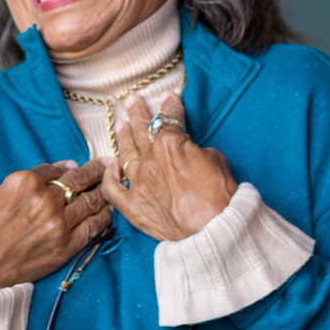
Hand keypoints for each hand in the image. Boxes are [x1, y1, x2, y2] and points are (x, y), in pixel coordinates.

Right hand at [0, 158, 111, 290]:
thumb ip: (21, 185)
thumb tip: (49, 174)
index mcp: (24, 181)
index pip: (55, 169)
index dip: (67, 167)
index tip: (75, 167)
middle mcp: (44, 198)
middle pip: (78, 179)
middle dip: (95, 170)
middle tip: (107, 163)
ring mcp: (58, 223)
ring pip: (90, 200)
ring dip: (103, 190)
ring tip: (112, 184)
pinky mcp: (65, 246)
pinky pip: (92, 226)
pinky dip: (103, 216)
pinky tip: (108, 211)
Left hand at [104, 93, 236, 240]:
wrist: (213, 231)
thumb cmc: (220, 196)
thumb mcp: (217, 160)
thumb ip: (198, 151)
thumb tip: (193, 154)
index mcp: (171, 144)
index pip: (170, 118)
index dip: (172, 106)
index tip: (170, 97)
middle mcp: (150, 160)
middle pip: (141, 130)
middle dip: (137, 113)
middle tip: (132, 101)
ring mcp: (139, 183)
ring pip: (126, 154)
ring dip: (122, 137)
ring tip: (120, 125)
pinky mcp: (133, 207)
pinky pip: (112, 189)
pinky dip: (109, 176)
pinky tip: (111, 166)